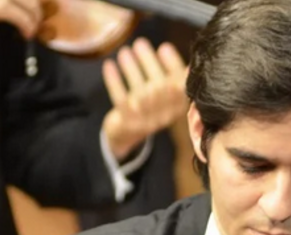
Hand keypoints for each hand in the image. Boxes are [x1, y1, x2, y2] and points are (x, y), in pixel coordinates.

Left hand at [101, 38, 188, 161]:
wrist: (126, 135)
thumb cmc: (148, 106)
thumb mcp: (164, 96)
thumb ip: (174, 79)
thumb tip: (182, 57)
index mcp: (178, 107)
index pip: (180, 84)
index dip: (173, 65)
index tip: (164, 47)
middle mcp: (165, 116)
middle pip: (160, 87)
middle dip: (149, 62)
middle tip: (140, 43)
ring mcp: (146, 122)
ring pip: (140, 93)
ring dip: (131, 69)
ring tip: (125, 51)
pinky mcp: (127, 123)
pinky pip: (121, 100)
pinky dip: (114, 81)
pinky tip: (109, 65)